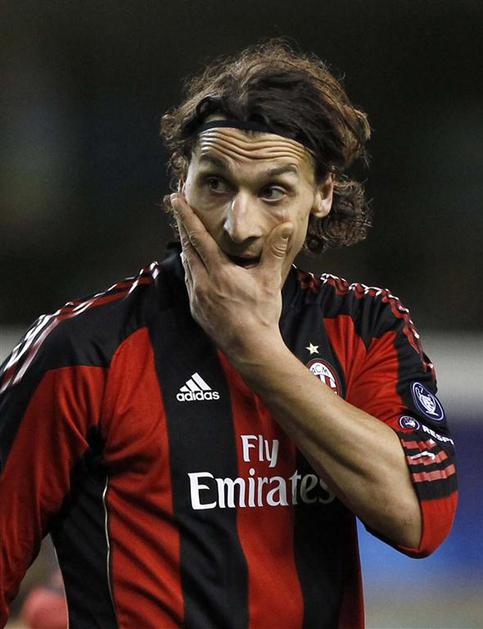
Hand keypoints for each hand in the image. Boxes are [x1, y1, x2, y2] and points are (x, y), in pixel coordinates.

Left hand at [170, 193, 292, 360]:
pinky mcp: (197, 310)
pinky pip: (189, 282)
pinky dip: (191, 268)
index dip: (186, 216)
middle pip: (187, 247)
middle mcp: (202, 283)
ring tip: (187, 234)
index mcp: (219, 272)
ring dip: (186, 247)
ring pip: (187, 265)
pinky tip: (196, 266)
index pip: (198, 237)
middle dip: (182, 226)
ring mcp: (197, 297)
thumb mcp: (269, 280)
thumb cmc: (261, 315)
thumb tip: (287, 226)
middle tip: (177, 208)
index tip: (176, 200)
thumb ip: (275, 250)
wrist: (251, 349)